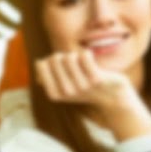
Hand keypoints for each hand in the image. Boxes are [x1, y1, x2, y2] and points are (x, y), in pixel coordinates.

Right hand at [32, 50, 150, 141]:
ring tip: (83, 65)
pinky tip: (92, 63)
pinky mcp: (96, 79)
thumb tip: (38, 64)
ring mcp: (81, 86)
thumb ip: (48, 76)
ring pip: (69, 56)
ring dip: (77, 56)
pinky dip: (87, 54)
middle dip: (64, 56)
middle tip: (74, 65)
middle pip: (55, 58)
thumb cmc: (85, 87)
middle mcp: (66, 92)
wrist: (112, 97)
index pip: (41, 64)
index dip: (50, 60)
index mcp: (54, 94)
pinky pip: (84, 55)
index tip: (60, 66)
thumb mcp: (63, 86)